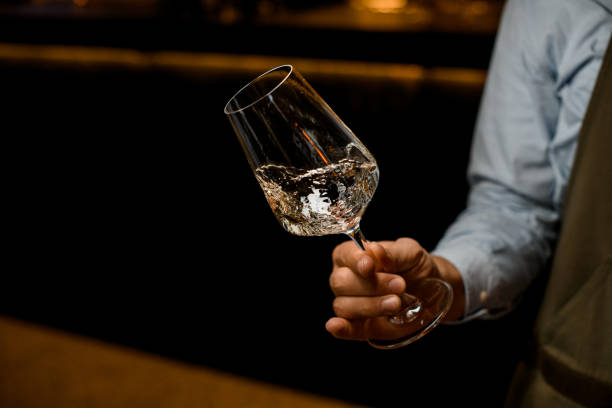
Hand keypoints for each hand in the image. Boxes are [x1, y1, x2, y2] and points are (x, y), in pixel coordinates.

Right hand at [326, 238, 464, 340]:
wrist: (431, 293)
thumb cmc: (415, 268)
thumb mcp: (411, 254)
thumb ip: (393, 253)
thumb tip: (374, 250)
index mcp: (352, 256)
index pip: (344, 255)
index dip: (354, 260)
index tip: (370, 266)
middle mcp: (345, 279)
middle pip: (341, 282)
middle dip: (371, 285)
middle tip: (399, 285)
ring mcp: (350, 304)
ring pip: (344, 306)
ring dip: (371, 305)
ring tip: (396, 303)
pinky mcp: (361, 326)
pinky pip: (346, 329)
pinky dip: (341, 329)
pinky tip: (337, 326)